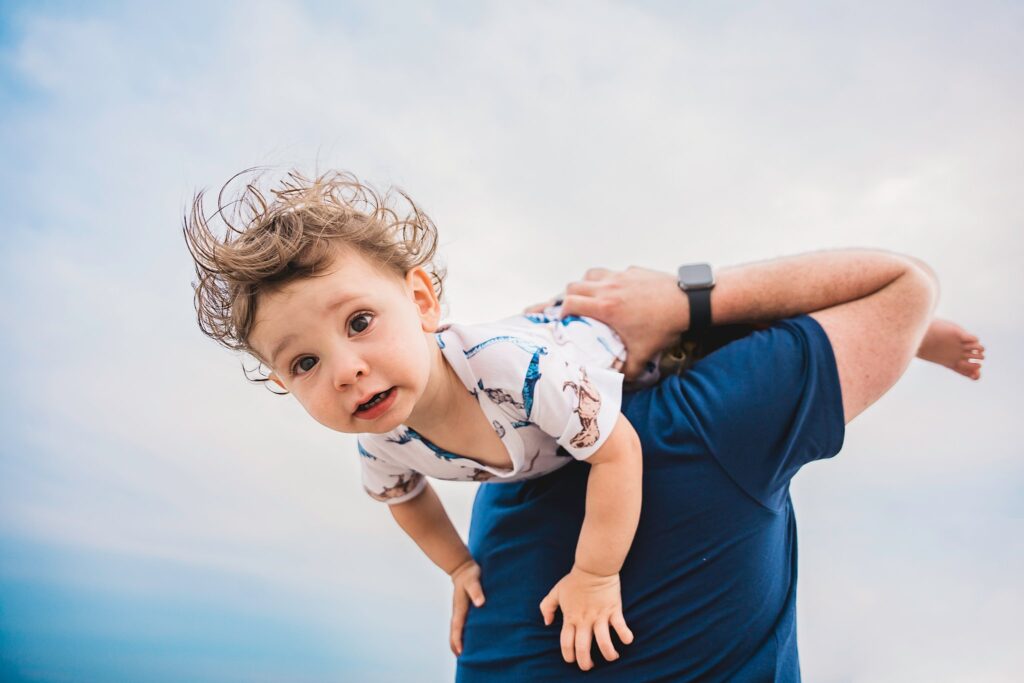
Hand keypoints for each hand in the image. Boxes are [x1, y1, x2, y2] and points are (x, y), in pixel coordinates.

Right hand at [449, 558, 484, 656]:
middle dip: (457, 646)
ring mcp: (459, 611)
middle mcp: (458, 612)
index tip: (461, 652)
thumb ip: (477, 591)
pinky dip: (462, 634)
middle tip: (463, 660)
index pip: (457, 628)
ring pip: (457, 630)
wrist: (463, 567)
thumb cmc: (470, 574)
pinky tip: (470, 639)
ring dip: (459, 642)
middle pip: (454, 633)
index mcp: (460, 608)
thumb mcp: (474, 580)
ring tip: (465, 655)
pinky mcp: (463, 609)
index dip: (458, 640)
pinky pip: (461, 625)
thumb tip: (481, 603)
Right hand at [523, 266, 688, 380]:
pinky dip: (607, 281)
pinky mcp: (633, 271)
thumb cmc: (664, 326)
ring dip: (585, 285)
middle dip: (568, 298)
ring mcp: (621, 276)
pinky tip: (617, 293)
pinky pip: (612, 273)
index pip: (569, 303)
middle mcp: (608, 287)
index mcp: (606, 307)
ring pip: (591, 274)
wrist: (688, 302)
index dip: (561, 312)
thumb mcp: (644, 354)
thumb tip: (618, 382)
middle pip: (574, 286)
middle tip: (572, 310)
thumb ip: (627, 370)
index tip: (564, 321)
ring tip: (590, 298)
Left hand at [539, 565, 634, 670]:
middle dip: (585, 662)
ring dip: (608, 653)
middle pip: (582, 647)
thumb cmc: (575, 580)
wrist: (594, 567)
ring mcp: (599, 616)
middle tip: (588, 666)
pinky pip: (620, 626)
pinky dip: (625, 635)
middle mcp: (584, 620)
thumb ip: (547, 606)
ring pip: (603, 641)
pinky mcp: (613, 610)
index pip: (566, 642)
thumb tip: (546, 622)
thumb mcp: (556, 592)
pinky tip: (627, 640)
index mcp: (570, 617)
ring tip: (612, 657)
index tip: (572, 660)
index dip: (568, 655)